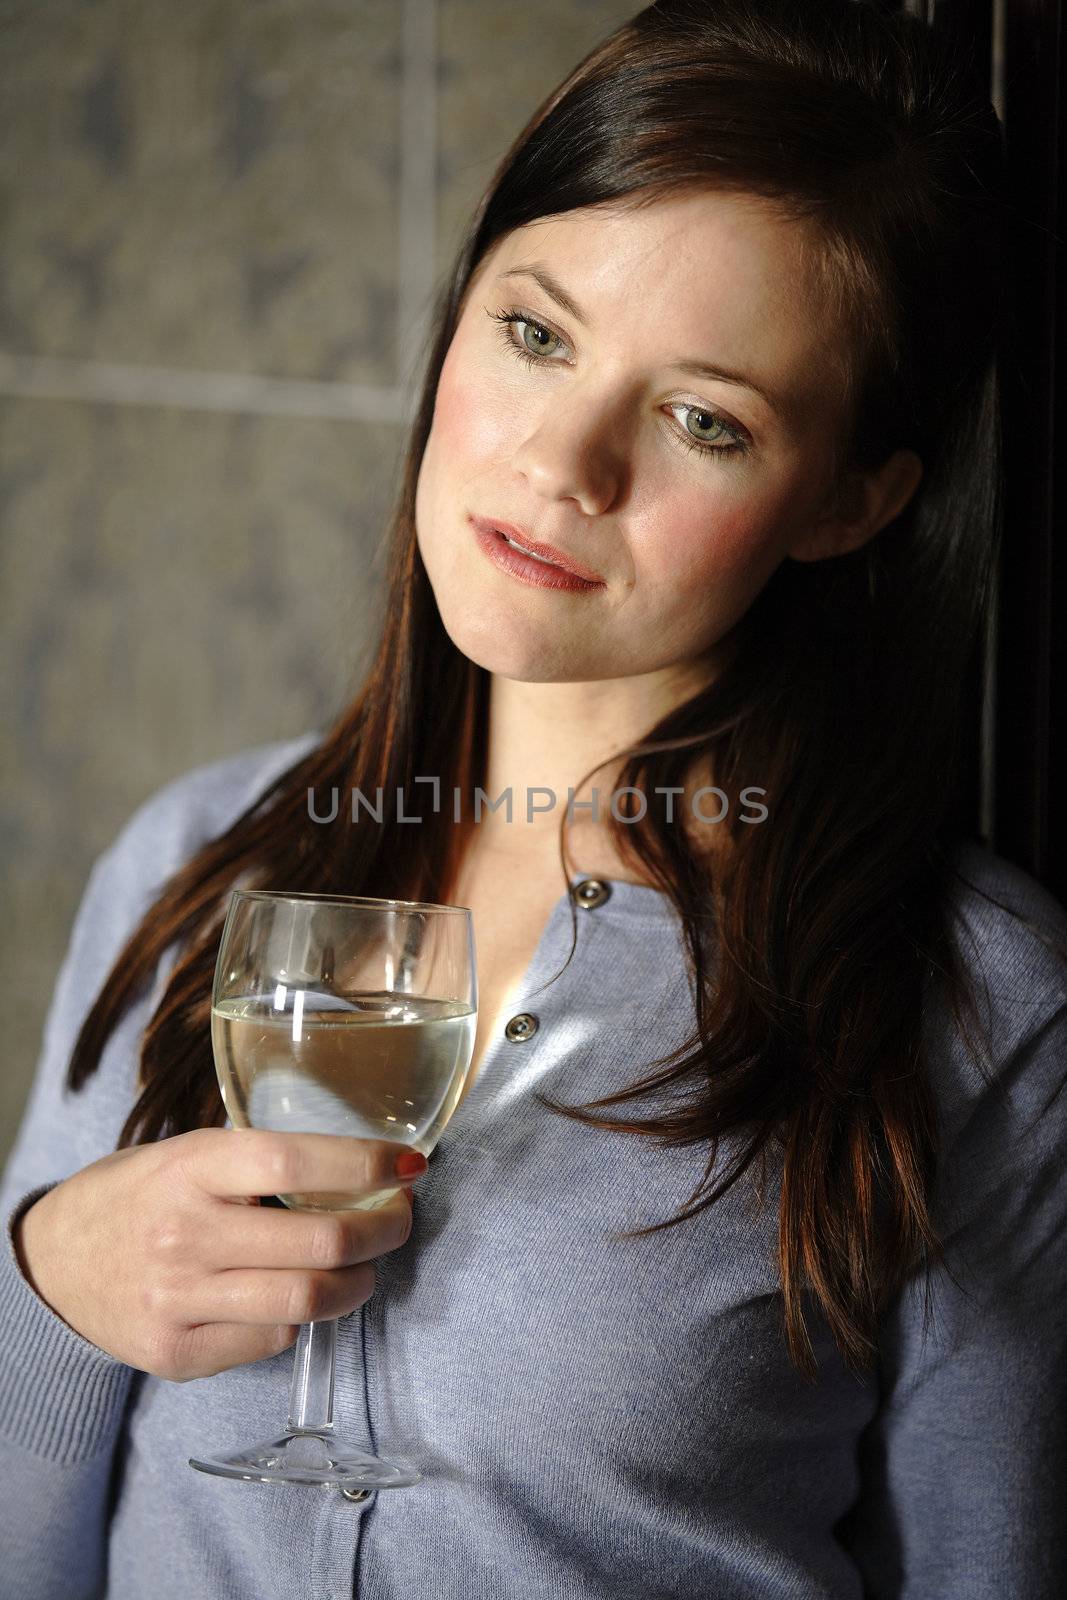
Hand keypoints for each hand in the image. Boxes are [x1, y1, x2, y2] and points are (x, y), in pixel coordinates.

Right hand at [13, 1128, 423, 1380]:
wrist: (51, 1265)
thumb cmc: (137, 1196)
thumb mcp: (185, 1155)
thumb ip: (257, 1163)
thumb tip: (362, 1168)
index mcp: (189, 1169)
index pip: (294, 1160)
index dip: (363, 1163)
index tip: (406, 1163)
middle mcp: (184, 1235)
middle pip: (320, 1242)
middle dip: (383, 1229)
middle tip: (400, 1218)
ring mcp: (179, 1302)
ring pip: (308, 1301)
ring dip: (359, 1282)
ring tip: (365, 1265)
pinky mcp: (178, 1356)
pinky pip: (272, 1339)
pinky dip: (301, 1317)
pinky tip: (297, 1296)